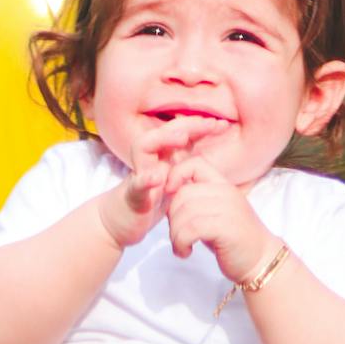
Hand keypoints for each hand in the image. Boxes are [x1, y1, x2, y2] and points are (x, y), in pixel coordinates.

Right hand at [97, 117, 199, 249]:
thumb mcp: (173, 177)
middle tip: (209, 123)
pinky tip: (156, 178)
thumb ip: (186, 161)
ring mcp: (140, 173)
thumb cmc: (151, 197)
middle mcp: (151, 158)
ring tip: (182, 138)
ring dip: (163, 139)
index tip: (223, 124)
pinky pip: (137, 184)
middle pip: (164, 131)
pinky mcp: (133, 194)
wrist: (121, 220)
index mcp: (164, 155)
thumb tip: (209, 150)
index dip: (200, 125)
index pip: (181, 132)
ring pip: (144, 146)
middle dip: (187, 124)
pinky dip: (146, 179)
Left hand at [161, 148, 275, 283]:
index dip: (176, 174)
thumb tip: (169, 195)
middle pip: (183, 194)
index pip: (195, 163)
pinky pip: (191, 229)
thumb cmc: (234, 240)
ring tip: (181, 247)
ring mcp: (228, 209)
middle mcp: (226, 193)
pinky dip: (181, 242)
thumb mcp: (216, 213)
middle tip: (177, 235)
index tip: (170, 196)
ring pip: (184, 213)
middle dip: (172, 217)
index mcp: (223, 185)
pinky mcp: (226, 228)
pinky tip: (185, 252)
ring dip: (175, 234)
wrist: (262, 261)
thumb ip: (197, 201)